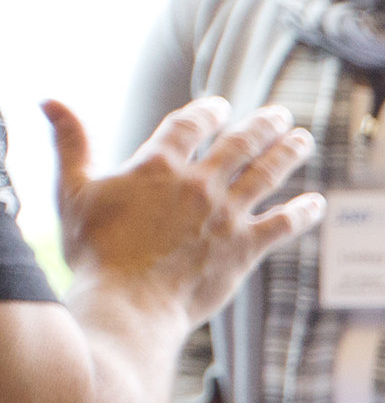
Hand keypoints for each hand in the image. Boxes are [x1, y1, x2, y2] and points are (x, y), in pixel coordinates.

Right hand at [51, 96, 324, 331]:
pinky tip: (317, 203)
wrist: (128, 302)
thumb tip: (49, 100)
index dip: (207, 112)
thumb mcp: (73, 190)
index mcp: (158, 165)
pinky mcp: (246, 248)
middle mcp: (199, 184)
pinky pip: (283, 224)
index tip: (220, 106)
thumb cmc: (95, 251)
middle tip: (281, 114)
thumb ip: (70, 142)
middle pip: (239, 144)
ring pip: (266, 174)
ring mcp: (226, 215)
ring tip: (303, 139)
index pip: (190, 125)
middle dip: (263, 125)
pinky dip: (303, 212)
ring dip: (288, 153)